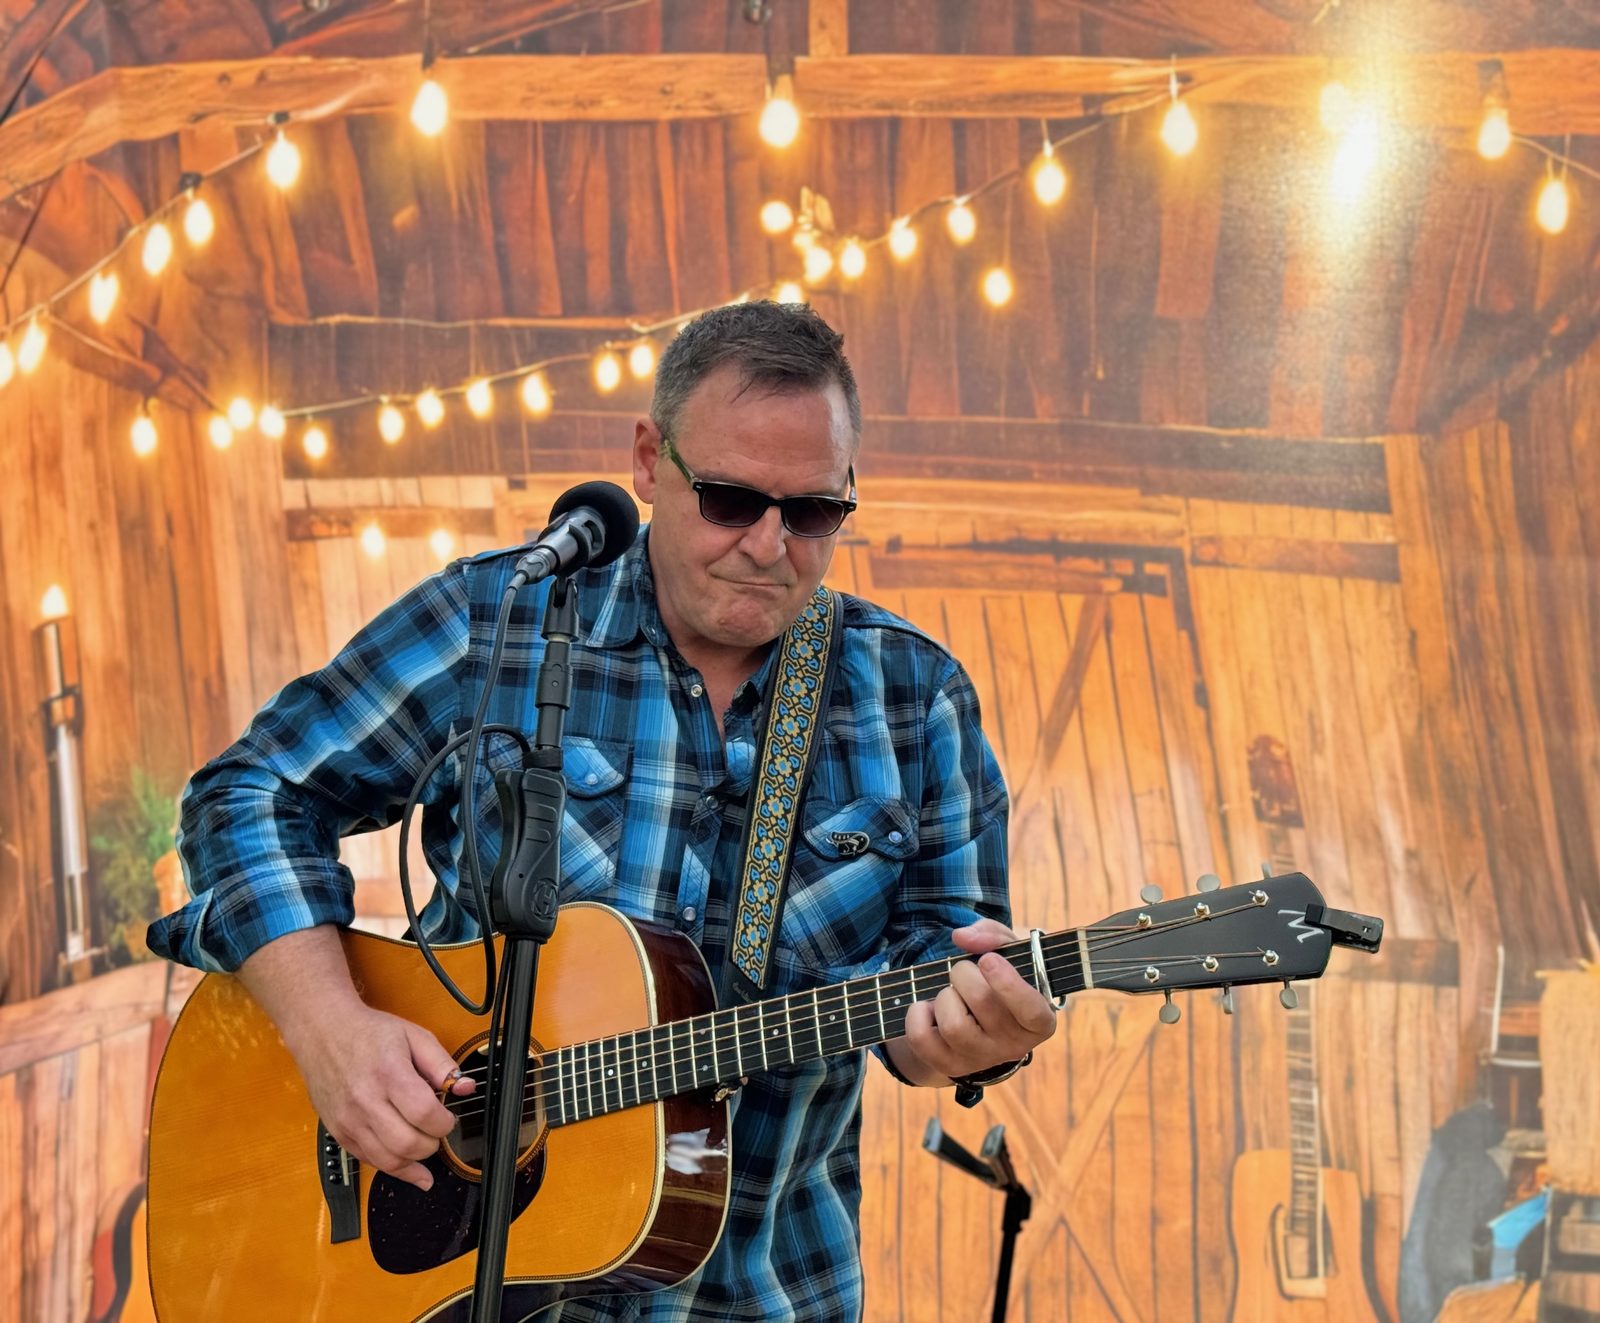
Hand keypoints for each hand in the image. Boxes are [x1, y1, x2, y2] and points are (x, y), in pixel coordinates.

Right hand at [287, 1003, 475, 1190]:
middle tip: (436, 1130)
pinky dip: (393, 1167)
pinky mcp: (339, 1132)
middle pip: (408, 1143)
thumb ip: (442, 1064)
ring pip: (388, 1160)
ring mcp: (349, 1120)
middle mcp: (366, 1100)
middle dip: (432, 1144)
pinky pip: (368, 1161)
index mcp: (389, 1073)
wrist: (322, 1032)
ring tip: (425, 1146)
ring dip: (415, 1160)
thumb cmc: (369, 1033)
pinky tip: (410, 1167)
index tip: (448, 1117)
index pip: (424, 1114)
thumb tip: (465, 1088)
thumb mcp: (414, 1036)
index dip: (445, 1122)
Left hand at [900, 920, 1056, 1080]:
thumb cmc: (998, 980)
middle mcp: (1014, 1046)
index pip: (1031, 1010)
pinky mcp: (949, 1066)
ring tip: (950, 993)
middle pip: (981, 1002)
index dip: (1008, 983)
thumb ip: (992, 935)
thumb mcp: (1007, 952)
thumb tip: (961, 937)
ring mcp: (981, 1060)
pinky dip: (917, 1015)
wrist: (977, 1019)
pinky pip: (922, 1039)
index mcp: (1039, 1021)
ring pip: (953, 1025)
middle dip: (963, 972)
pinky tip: (928, 1008)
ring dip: (944, 996)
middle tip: (963, 970)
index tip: (988, 960)